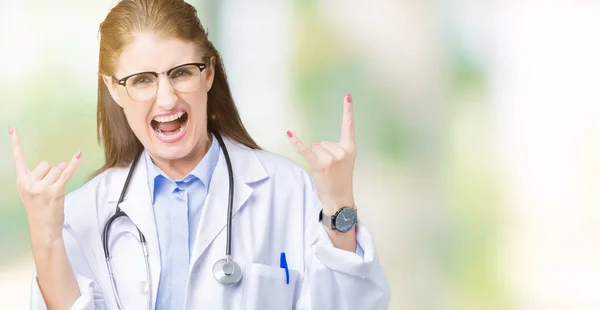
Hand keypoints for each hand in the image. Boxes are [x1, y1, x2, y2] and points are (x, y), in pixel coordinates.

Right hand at [9, 127, 81, 246]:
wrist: (43, 229)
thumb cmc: (39, 210)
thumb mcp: (32, 192)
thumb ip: (42, 177)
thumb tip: (61, 164)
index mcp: (22, 181)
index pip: (18, 158)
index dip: (15, 143)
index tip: (12, 128)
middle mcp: (30, 183)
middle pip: (47, 164)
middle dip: (51, 174)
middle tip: (48, 190)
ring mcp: (42, 187)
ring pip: (58, 169)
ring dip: (61, 178)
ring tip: (55, 193)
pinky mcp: (56, 191)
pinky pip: (67, 173)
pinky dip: (74, 164)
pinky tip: (78, 155)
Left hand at [287, 94, 355, 213]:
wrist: (339, 197)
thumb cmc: (341, 179)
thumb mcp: (346, 161)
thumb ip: (336, 149)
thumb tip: (316, 145)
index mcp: (350, 149)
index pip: (348, 126)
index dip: (348, 110)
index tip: (347, 96)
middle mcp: (340, 151)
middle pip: (322, 141)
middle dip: (323, 153)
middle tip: (330, 168)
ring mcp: (329, 158)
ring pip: (315, 146)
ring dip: (316, 157)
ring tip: (324, 170)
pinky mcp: (317, 164)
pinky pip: (304, 150)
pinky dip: (295, 142)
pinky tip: (289, 133)